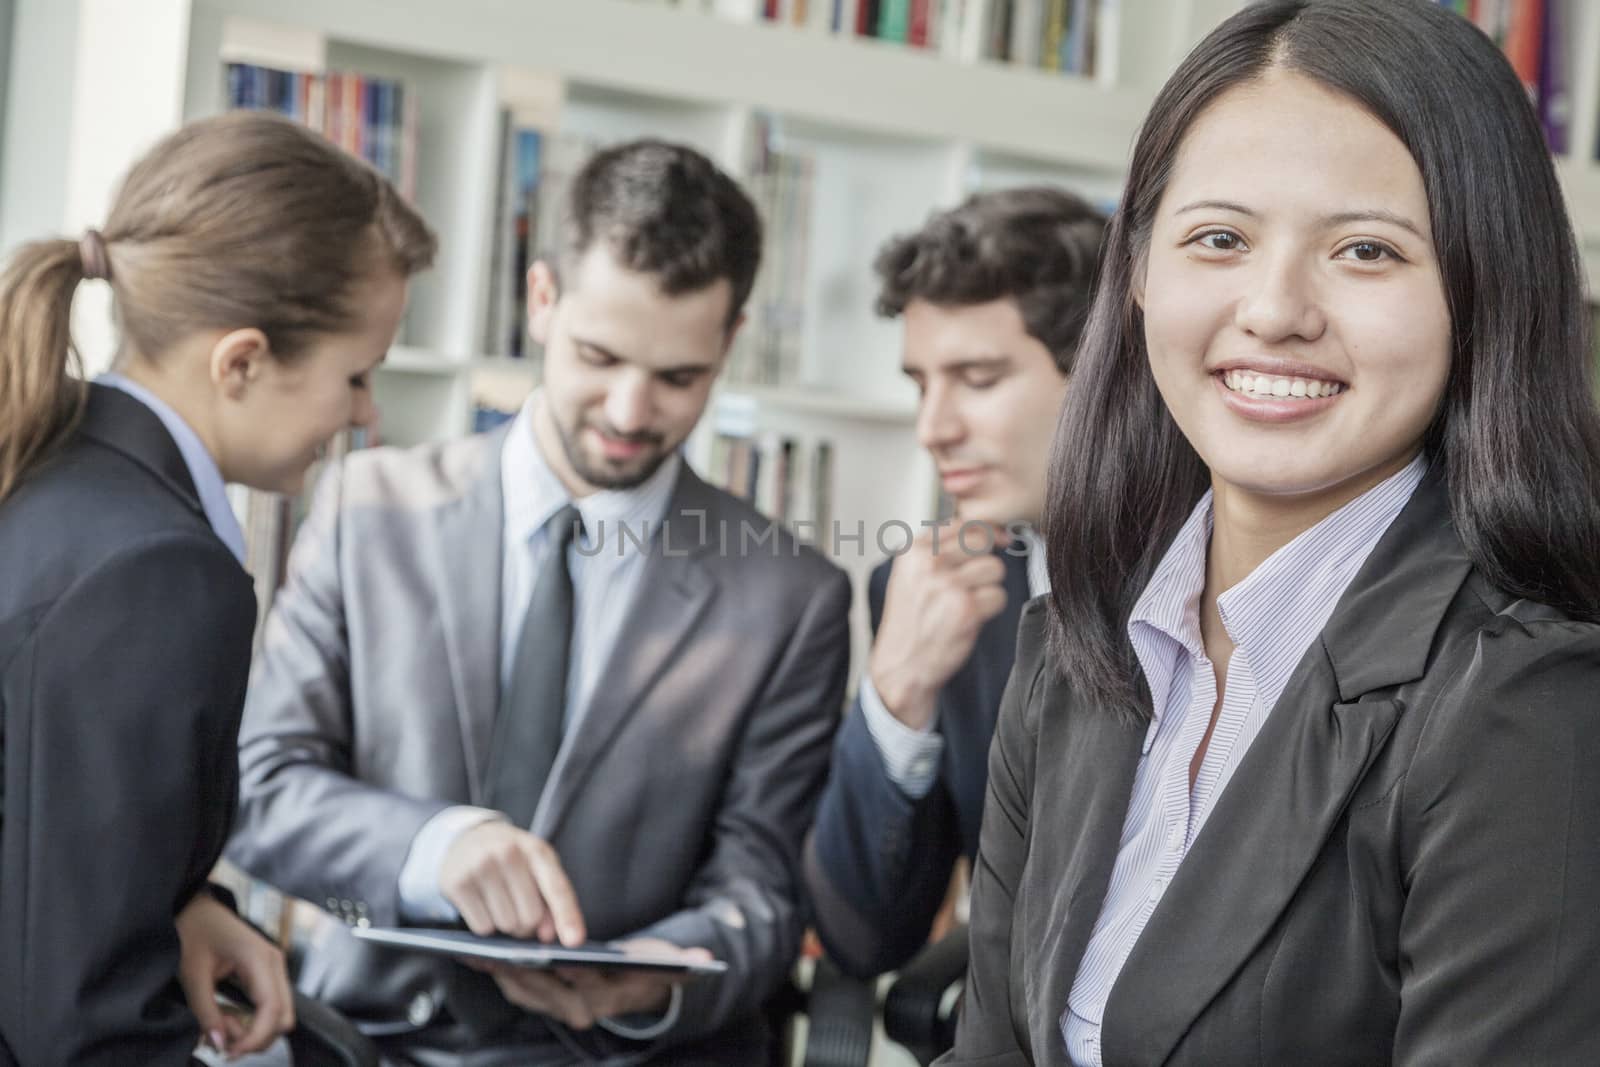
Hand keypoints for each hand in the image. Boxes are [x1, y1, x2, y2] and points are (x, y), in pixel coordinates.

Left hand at [175, 891, 293, 1058]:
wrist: (196, 909)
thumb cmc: (193, 934)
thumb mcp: (193, 975)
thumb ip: (207, 1013)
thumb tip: (219, 1045)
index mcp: (259, 959)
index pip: (272, 1009)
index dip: (254, 1038)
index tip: (228, 1052)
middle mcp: (275, 963)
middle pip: (283, 1017)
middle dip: (256, 1038)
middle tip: (223, 1043)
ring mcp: (274, 968)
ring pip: (278, 1015)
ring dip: (252, 1030)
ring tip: (219, 1024)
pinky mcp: (267, 974)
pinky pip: (269, 1006)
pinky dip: (251, 1020)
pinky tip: (227, 1016)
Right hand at [439, 821, 585, 944]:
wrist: (467, 838)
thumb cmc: (511, 859)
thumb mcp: (537, 868)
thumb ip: (551, 901)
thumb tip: (548, 936)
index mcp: (536, 850)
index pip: (556, 888)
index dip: (567, 916)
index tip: (575, 942)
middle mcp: (509, 853)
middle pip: (530, 916)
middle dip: (528, 924)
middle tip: (519, 909)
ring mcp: (481, 866)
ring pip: (506, 925)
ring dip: (506, 925)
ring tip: (499, 902)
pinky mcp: (458, 883)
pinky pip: (482, 927)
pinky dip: (485, 925)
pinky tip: (482, 904)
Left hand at [476, 938, 710, 1029]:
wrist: (638, 989)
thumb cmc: (648, 967)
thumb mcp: (668, 964)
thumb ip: (683, 962)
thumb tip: (705, 961)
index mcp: (607, 997)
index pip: (582, 981)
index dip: (560, 967)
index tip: (541, 951)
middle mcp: (581, 1009)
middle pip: (543, 988)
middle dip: (517, 969)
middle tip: (493, 948)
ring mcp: (560, 1008)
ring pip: (523, 992)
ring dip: (498, 972)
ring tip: (476, 949)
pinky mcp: (544, 1002)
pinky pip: (516, 990)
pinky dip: (496, 973)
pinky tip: (477, 954)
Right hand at [869, 521, 1008, 729]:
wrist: (901, 665)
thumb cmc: (912, 619)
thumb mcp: (913, 574)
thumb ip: (944, 547)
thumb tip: (996, 532)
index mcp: (913, 550)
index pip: (963, 523)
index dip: (981, 536)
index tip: (983, 551)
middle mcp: (928, 563)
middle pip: (982, 542)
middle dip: (983, 563)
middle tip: (968, 586)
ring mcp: (947, 585)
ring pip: (995, 568)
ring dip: (988, 587)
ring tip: (965, 603)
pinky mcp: (965, 609)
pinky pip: (999, 596)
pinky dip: (990, 610)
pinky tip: (969, 619)